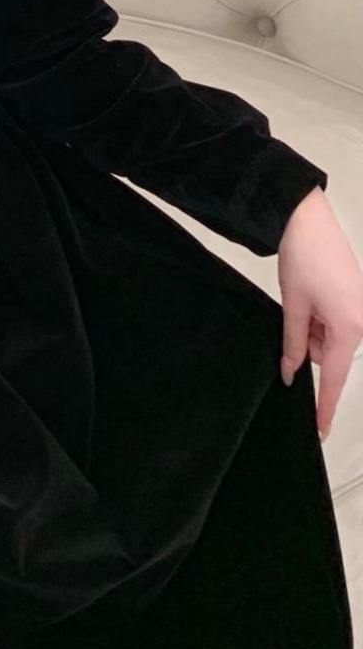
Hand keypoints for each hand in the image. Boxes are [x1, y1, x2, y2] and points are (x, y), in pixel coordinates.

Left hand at [277, 186, 362, 439]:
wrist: (308, 219)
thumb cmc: (303, 257)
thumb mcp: (293, 305)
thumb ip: (293, 345)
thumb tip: (291, 373)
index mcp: (350, 328)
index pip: (335, 378)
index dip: (326, 405)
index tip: (321, 429)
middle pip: (328, 354)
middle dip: (308, 340)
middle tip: (297, 307)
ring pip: (330, 338)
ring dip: (312, 325)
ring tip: (303, 294)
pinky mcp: (358, 298)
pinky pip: (336, 321)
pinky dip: (318, 315)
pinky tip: (310, 291)